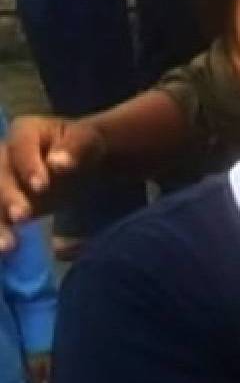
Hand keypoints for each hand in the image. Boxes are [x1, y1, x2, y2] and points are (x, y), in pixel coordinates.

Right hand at [0, 116, 106, 251]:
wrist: (77, 165)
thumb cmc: (82, 149)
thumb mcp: (87, 142)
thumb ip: (75, 149)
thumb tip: (58, 164)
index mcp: (25, 132)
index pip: (20, 147)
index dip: (29, 167)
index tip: (42, 187)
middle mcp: (3, 154)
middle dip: (8, 197)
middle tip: (23, 217)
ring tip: (7, 247)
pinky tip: (3, 250)